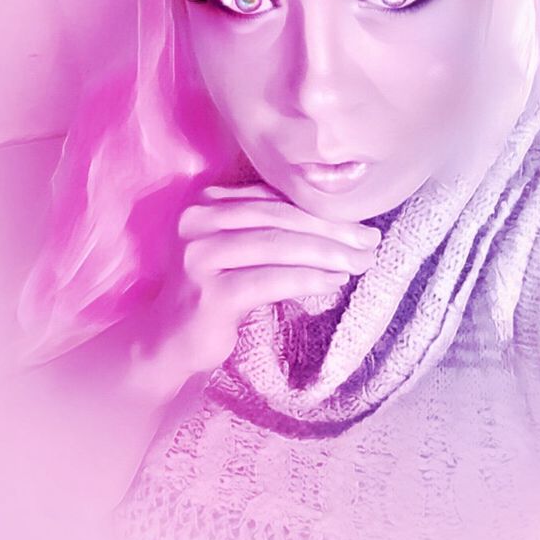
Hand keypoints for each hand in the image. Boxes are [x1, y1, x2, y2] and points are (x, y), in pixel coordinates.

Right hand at [129, 181, 380, 399]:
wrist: (169, 340)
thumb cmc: (215, 289)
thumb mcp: (238, 246)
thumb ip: (270, 225)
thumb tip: (342, 222)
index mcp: (206, 200)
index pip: (275, 198)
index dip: (322, 210)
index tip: (362, 224)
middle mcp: (197, 220)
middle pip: (280, 218)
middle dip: (332, 231)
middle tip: (371, 243)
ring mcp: (198, 256)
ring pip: (278, 246)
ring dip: (327, 254)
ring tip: (360, 263)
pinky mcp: (208, 293)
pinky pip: (270, 280)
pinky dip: (307, 279)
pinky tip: (334, 282)